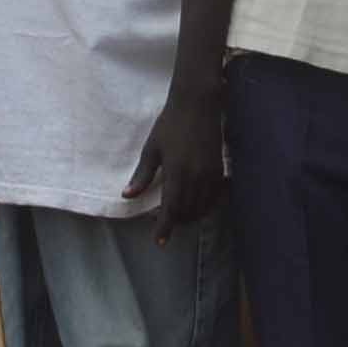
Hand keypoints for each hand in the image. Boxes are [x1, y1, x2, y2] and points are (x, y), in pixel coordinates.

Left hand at [124, 75, 224, 230]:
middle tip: (162, 221)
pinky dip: (204, 207)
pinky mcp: (219, 170)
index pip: (171, 209)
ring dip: (190, 216)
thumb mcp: (151, 149)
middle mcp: (196, 178)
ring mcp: (211, 175)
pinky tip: (196, 205)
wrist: (197, 105)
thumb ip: (142, 175)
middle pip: (187, 212)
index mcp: (176, 173)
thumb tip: (127, 196)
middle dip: (175, 221)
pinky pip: (214, 198)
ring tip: (177, 214)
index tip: (159, 241)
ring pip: (202, 208)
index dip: (164, 228)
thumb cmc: (169, 124)